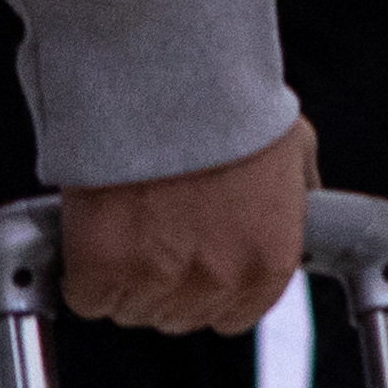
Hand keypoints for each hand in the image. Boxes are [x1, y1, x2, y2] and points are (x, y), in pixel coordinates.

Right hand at [56, 116, 315, 336]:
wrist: (169, 71)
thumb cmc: (226, 98)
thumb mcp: (293, 148)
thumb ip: (295, 197)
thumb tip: (303, 208)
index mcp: (268, 262)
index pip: (234, 316)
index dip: (207, 285)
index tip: (191, 258)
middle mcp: (218, 280)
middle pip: (178, 315)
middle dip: (164, 278)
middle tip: (155, 224)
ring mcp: (158, 278)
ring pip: (131, 308)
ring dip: (123, 274)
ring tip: (128, 215)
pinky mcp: (103, 267)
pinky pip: (88, 296)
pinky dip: (84, 268)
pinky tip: (97, 228)